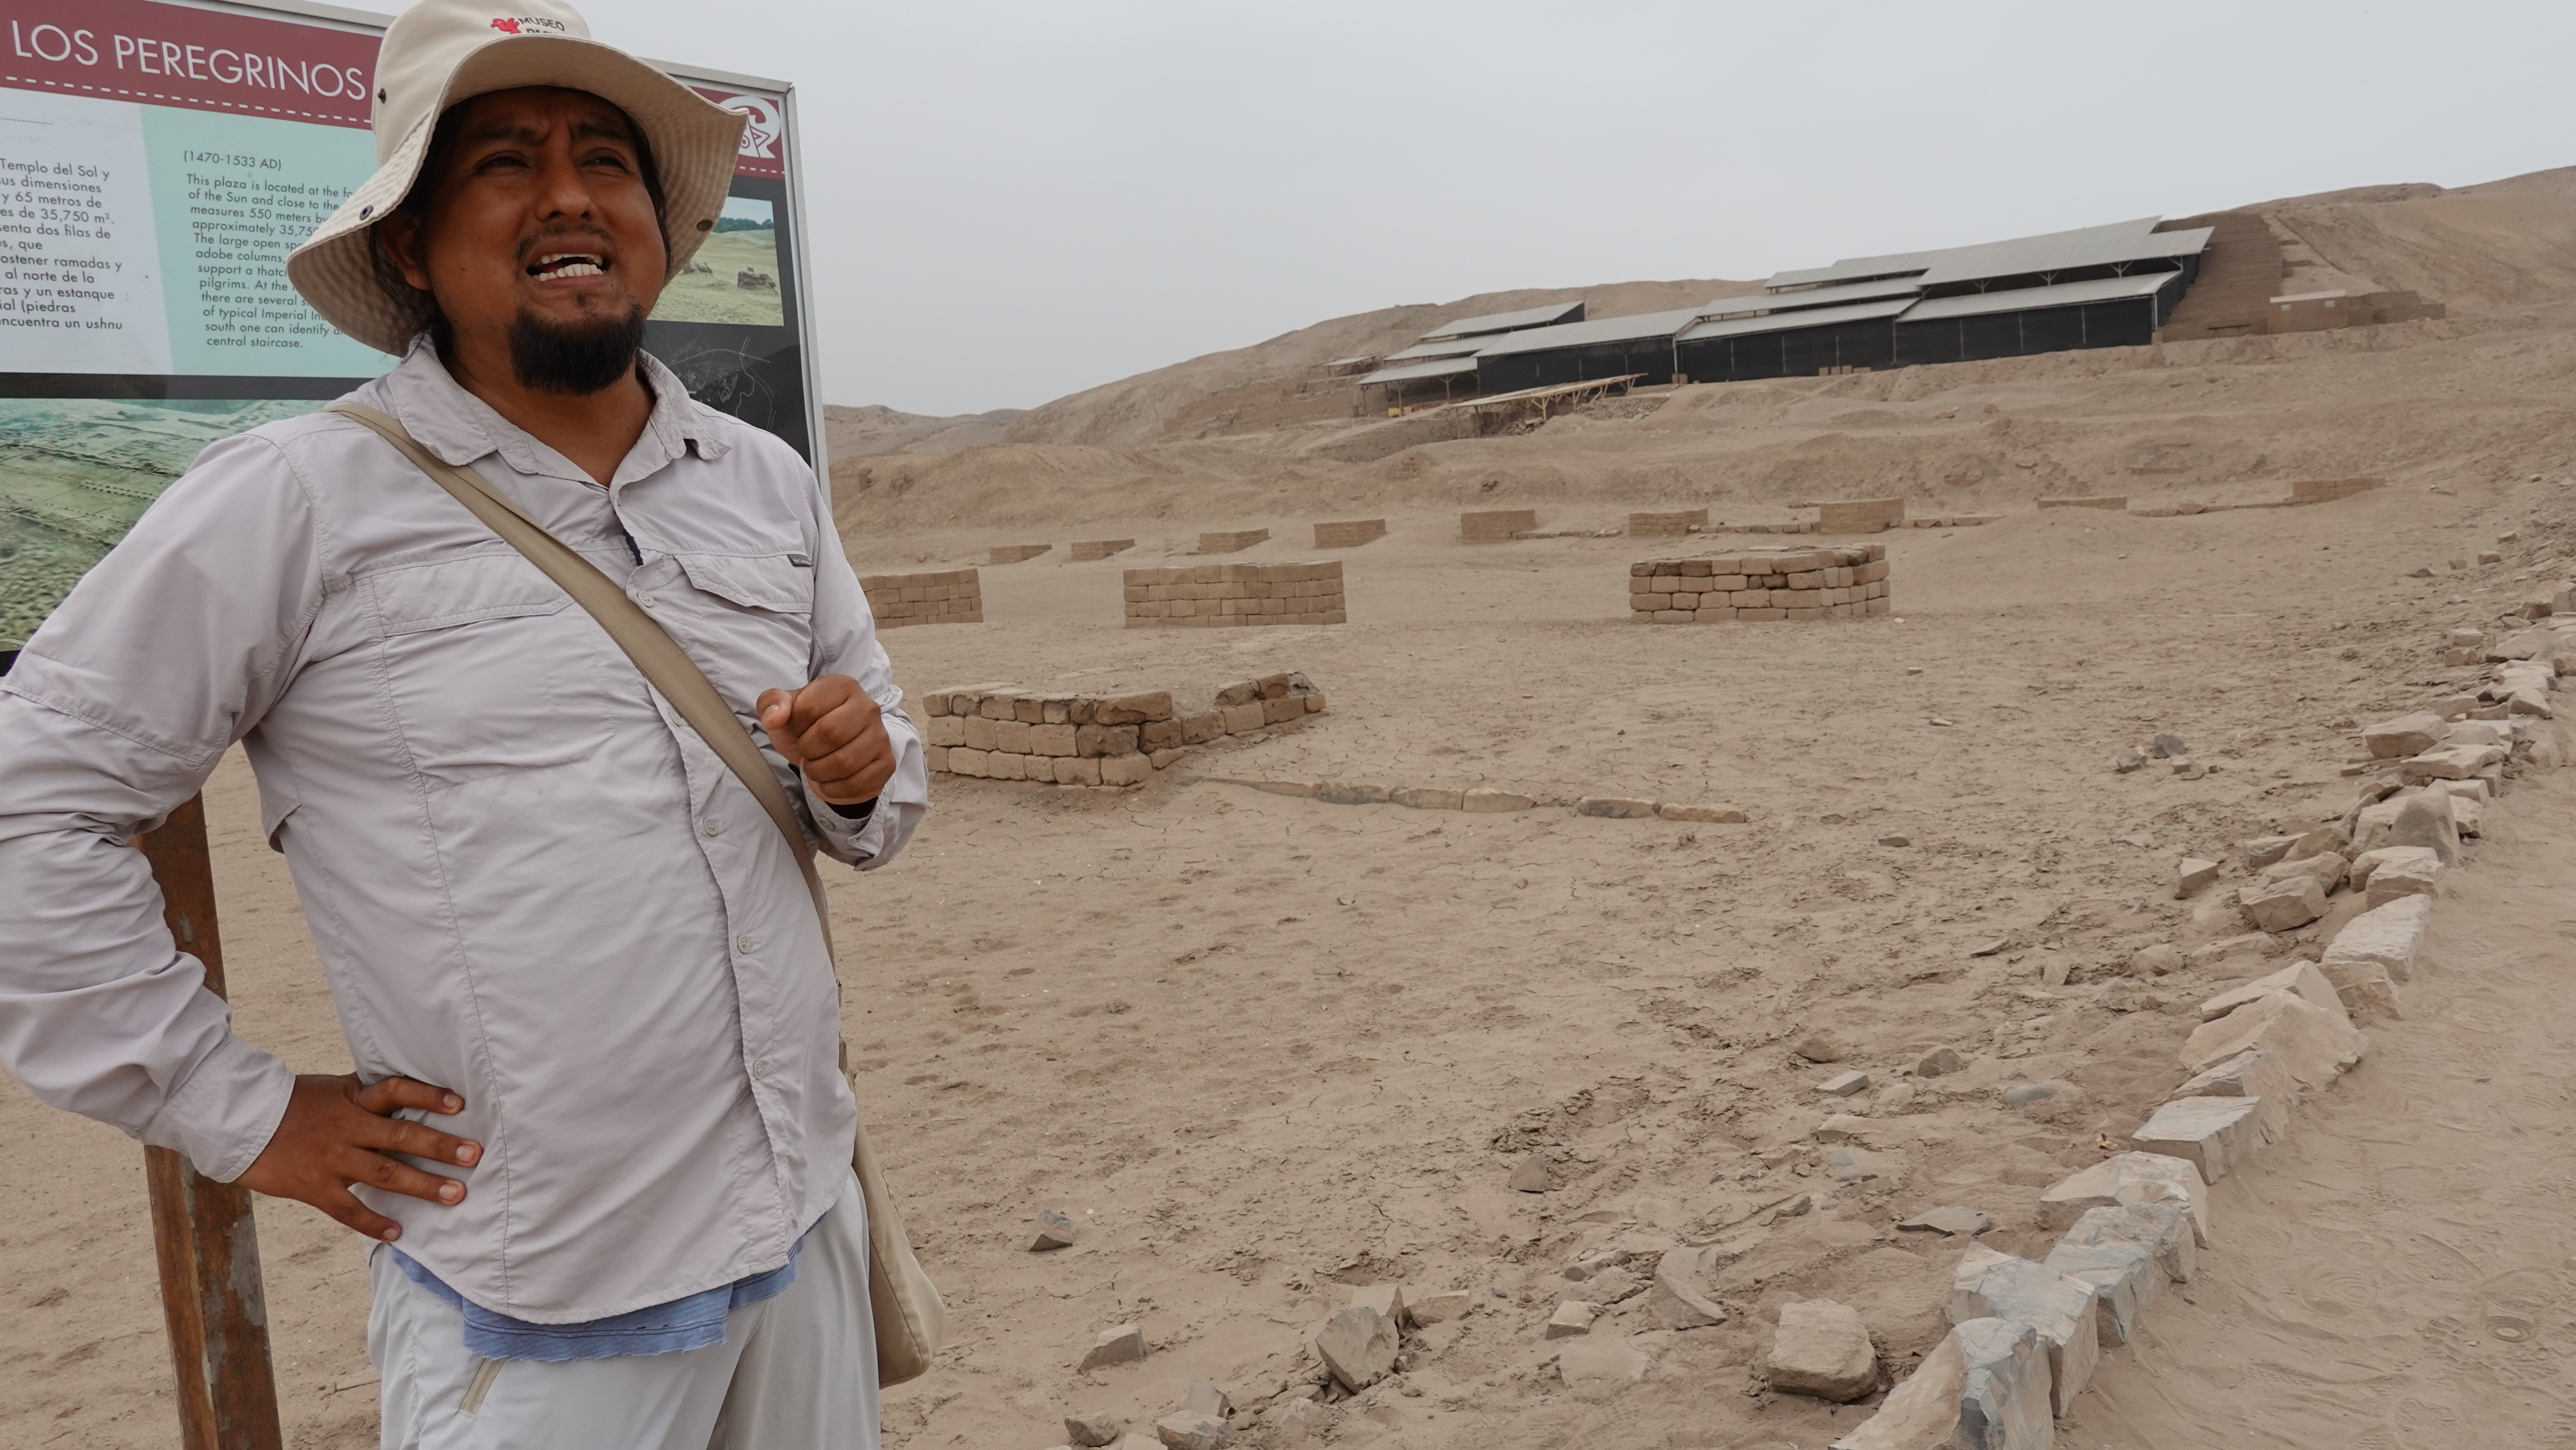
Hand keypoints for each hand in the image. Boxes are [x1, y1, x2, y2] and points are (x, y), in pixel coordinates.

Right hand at [233, 1074, 480, 1240]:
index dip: (428, 1096)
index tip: (460, 1103)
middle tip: (473, 1156)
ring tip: (456, 1195)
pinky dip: (375, 1223)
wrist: (240, 1123)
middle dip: (440, 1147)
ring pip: (385, 1174)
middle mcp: (347, 1129)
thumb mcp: (334, 1089)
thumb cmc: (294, 1104)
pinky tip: (399, 1234)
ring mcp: (332, 1160)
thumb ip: (367, 1093)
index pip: (396, 1091)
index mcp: (353, 1100)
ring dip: (423, 1186)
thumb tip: (406, 1087)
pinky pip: (349, 1210)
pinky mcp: (314, 1188)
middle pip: (400, 1136)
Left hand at [757, 674, 893, 805]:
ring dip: (818, 772)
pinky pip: (856, 784)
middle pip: (830, 734)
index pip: (809, 708)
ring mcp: (881, 736)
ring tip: (816, 766)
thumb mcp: (784, 710)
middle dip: (807, 750)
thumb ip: (772, 703)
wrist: (830, 750)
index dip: (794, 726)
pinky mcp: (886, 763)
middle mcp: (868, 707)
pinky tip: (829, 780)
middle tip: (806, 752)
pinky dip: (833, 789)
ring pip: (844, 762)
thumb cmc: (806, 725)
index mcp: (843, 685)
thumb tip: (774, 719)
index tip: (798, 729)